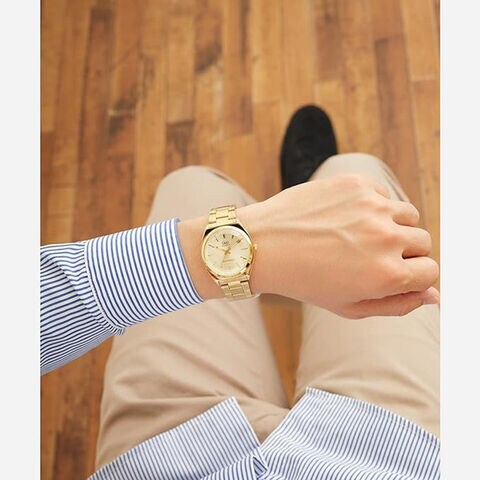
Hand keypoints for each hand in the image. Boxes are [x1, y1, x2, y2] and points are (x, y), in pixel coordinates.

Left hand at [237, 174, 438, 317]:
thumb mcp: (349, 307)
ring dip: (392, 226)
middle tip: (369, 256)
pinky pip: (383, 194)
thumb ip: (397, 304)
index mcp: (387, 275)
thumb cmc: (304, 281)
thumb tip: (435, 294)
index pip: (431, 271)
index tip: (392, 273)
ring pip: (408, 215)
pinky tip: (343, 218)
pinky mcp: (357, 184)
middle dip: (404, 252)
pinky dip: (371, 206)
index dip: (413, 275)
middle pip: (423, 242)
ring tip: (358, 236)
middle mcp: (386, 238)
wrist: (263, 244)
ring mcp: (372, 207)